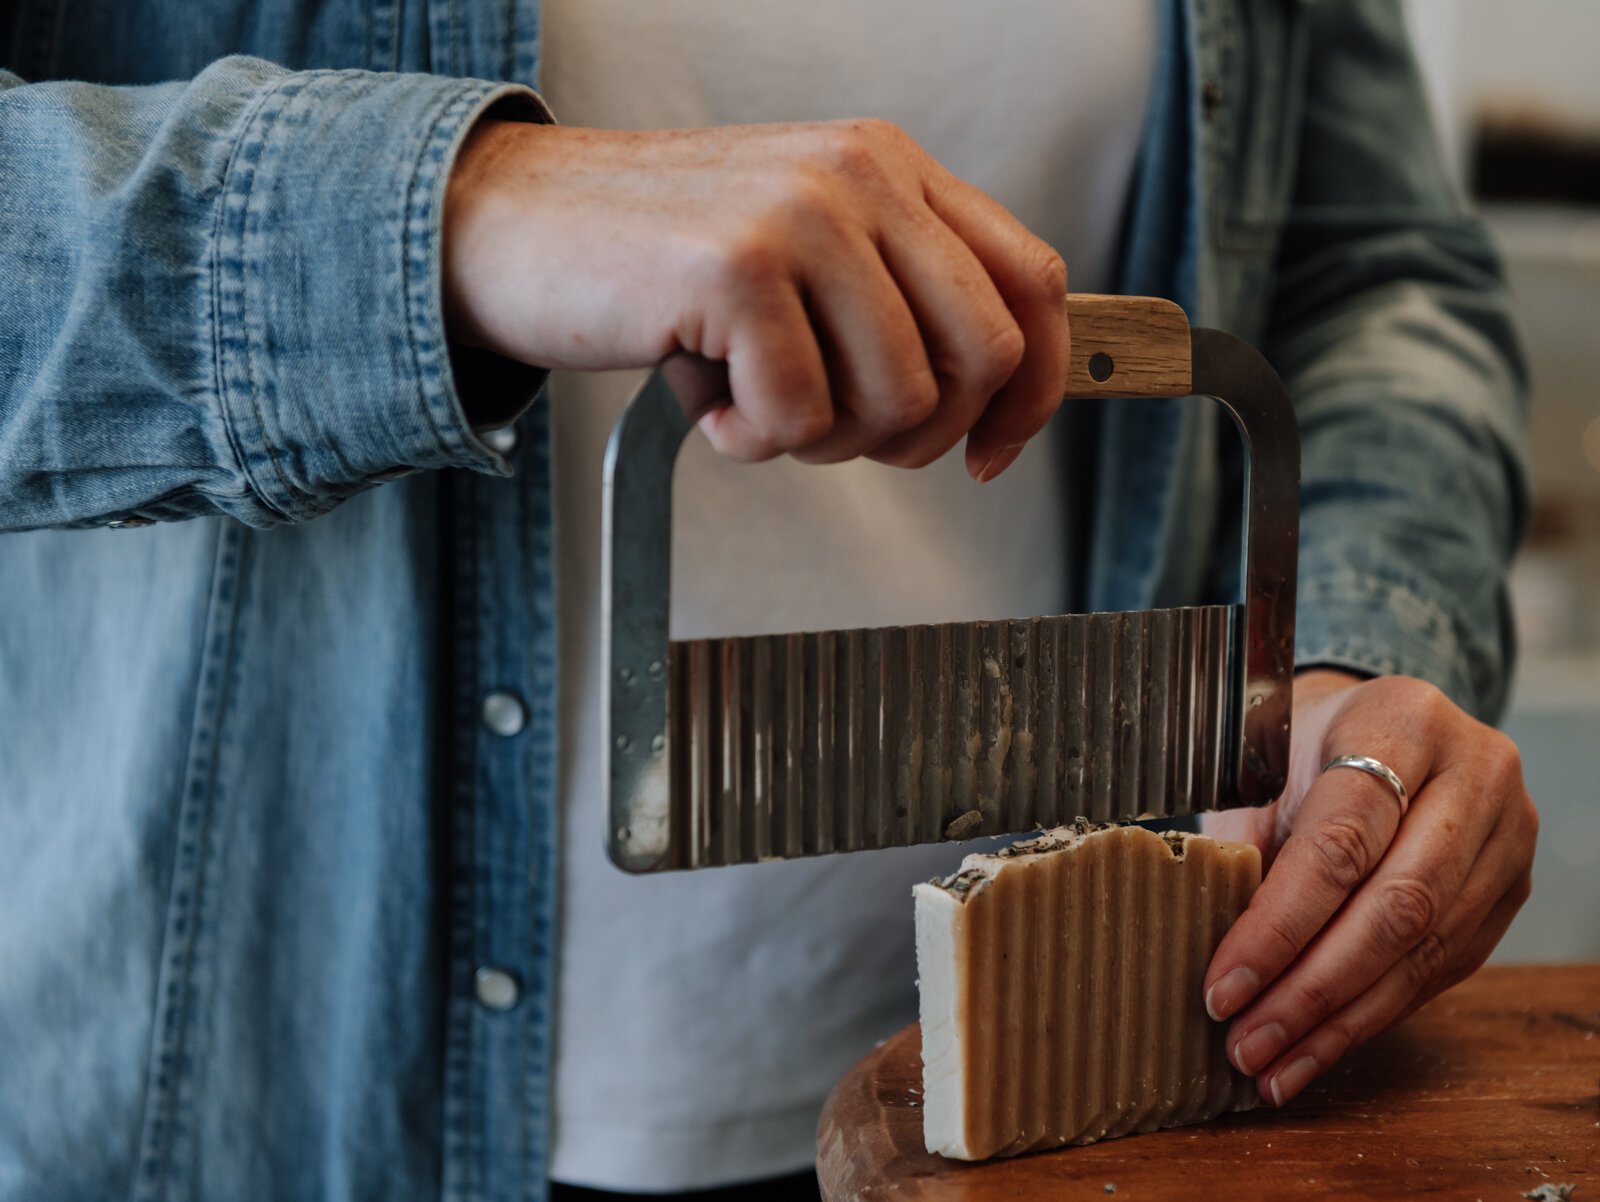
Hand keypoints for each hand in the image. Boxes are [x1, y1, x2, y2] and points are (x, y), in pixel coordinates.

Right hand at [441, 118, 1070, 478]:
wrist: (511, 227)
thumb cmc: (657, 262)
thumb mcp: (799, 257)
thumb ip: (891, 300)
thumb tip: (989, 400)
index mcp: (889, 167)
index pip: (1033, 282)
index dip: (1038, 389)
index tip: (992, 454)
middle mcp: (860, 176)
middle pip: (984, 356)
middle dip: (919, 435)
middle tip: (836, 432)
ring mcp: (800, 215)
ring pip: (899, 399)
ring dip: (823, 441)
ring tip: (754, 405)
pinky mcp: (736, 269)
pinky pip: (799, 416)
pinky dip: (752, 442)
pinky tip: (707, 403)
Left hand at [1200, 669, 1536, 1105]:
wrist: (1383, 727)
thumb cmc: (1307, 746)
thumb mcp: (1263, 767)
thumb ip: (1244, 844)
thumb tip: (1215, 950)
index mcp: (1403, 723)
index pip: (1341, 842)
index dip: (1280, 925)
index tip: (1224, 985)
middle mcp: (1474, 775)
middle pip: (1395, 906)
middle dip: (1310, 989)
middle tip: (1246, 1040)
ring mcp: (1504, 837)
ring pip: (1422, 950)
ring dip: (1337, 1020)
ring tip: (1270, 1062)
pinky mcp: (1508, 891)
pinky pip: (1439, 970)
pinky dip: (1369, 1016)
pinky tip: (1315, 1049)